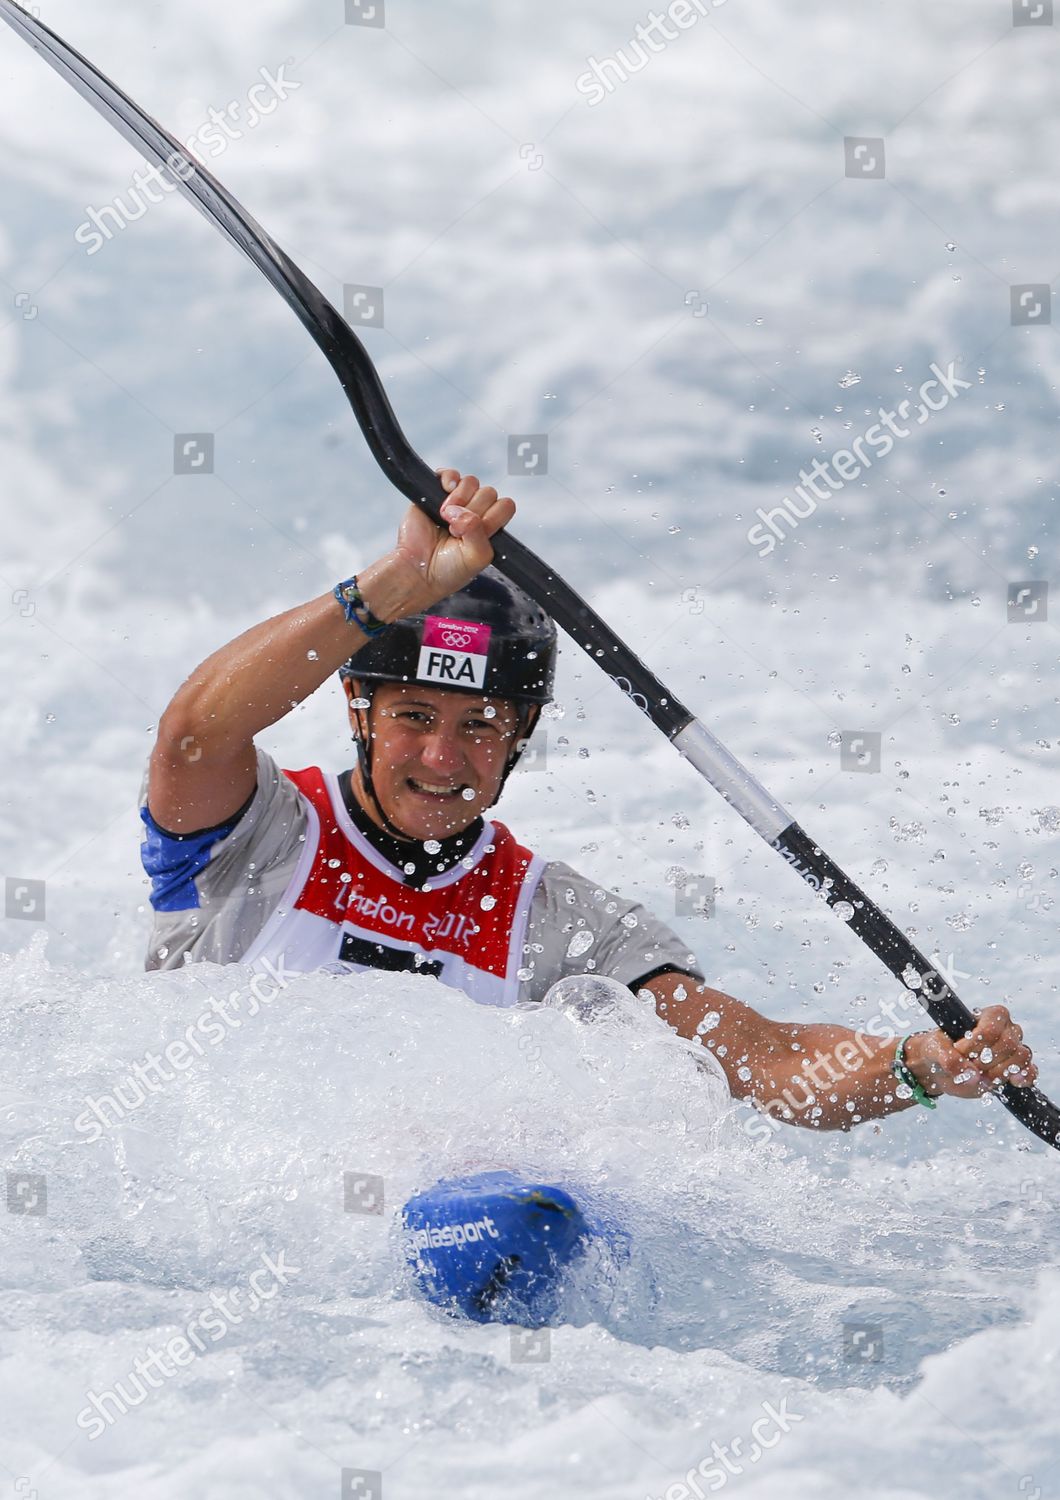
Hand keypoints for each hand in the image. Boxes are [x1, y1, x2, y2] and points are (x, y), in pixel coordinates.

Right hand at [358, 469, 514, 622]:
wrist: (418, 571)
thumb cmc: (449, 569)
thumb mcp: (476, 557)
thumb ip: (479, 532)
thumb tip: (461, 510)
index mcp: (490, 527)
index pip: (505, 506)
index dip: (492, 517)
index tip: (476, 533)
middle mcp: (475, 512)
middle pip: (489, 493)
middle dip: (473, 511)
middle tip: (456, 531)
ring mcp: (456, 501)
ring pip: (471, 482)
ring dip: (460, 499)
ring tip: (446, 518)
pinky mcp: (435, 493)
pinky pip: (450, 474)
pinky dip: (449, 479)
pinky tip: (445, 493)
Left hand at [904, 1006, 1038, 1099]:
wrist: (942, 1068)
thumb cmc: (940, 1051)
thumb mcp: (936, 1051)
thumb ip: (949, 1060)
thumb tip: (972, 1075)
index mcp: (989, 1015)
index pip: (991, 1029)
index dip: (975, 1045)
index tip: (958, 1050)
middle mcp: (1007, 1029)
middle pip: (1008, 1044)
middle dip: (985, 1061)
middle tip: (967, 1065)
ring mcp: (1014, 1049)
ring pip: (1021, 1058)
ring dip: (998, 1072)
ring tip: (980, 1075)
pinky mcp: (1017, 1069)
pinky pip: (1030, 1072)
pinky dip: (1023, 1078)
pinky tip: (1011, 1082)